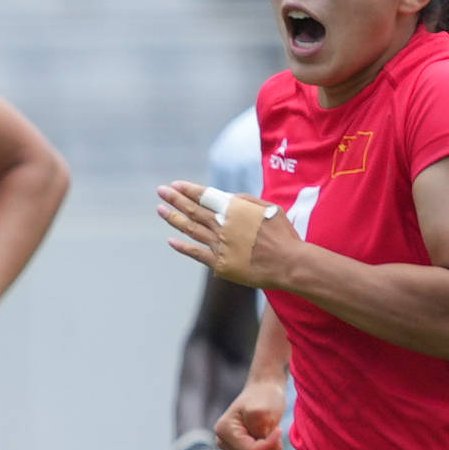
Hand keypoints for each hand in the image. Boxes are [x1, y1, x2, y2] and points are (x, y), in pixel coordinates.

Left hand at [157, 180, 299, 289]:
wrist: (288, 263)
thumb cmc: (282, 234)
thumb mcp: (268, 208)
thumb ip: (245, 201)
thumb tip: (227, 198)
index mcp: (234, 209)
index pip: (206, 196)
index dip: (189, 190)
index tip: (175, 185)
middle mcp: (222, 225)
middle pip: (194, 209)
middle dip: (175, 199)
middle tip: (160, 192)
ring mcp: (218, 245)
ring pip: (191, 229)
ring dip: (174, 218)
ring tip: (160, 209)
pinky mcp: (219, 264)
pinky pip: (196, 253)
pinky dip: (182, 247)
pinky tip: (171, 240)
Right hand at [215, 378, 288, 449]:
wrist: (264, 390)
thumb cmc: (265, 396)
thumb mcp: (264, 411)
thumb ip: (260, 431)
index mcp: (224, 431)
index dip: (271, 445)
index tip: (279, 429)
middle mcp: (223, 442)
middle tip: (276, 432)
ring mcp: (231, 449)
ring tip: (273, 436)